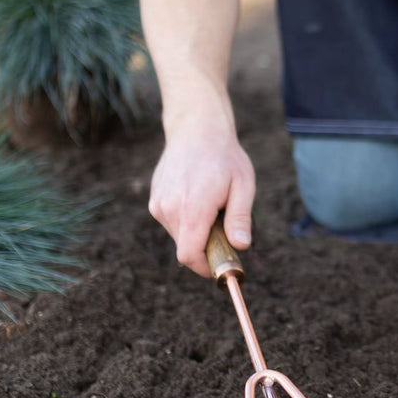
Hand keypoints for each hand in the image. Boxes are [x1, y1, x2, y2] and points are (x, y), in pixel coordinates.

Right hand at [147, 112, 255, 276]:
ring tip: (211, 205)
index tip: (220, 265)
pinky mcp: (154, 200)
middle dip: (205, 247)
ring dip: (196, 232)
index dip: (205, 267)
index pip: (189, 256)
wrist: (196, 129)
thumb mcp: (243, 186)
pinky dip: (186, 220)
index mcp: (193, 208)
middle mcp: (169, 208)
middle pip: (185, 248)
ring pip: (179, 236)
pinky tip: (197, 197)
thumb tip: (241, 246)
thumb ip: (240, 218)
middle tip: (225, 228)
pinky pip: (171, 222)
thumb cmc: (225, 157)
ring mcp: (158, 204)